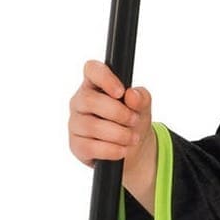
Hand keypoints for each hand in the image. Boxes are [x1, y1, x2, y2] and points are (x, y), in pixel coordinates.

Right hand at [70, 60, 155, 208]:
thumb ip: (141, 97)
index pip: (91, 69)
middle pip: (90, 100)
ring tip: (132, 138)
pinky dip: (112, 150)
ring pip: (91, 126)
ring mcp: (75, 124)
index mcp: (95, 85)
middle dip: (118, 112)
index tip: (120, 92)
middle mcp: (80, 102)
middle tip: (134, 120)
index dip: (105, 78)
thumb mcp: (143, 107)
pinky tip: (122, 149)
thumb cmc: (133, 120)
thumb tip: (132, 95)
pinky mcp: (76, 145)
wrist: (133, 148)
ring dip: (118, 134)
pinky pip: (90, 147)